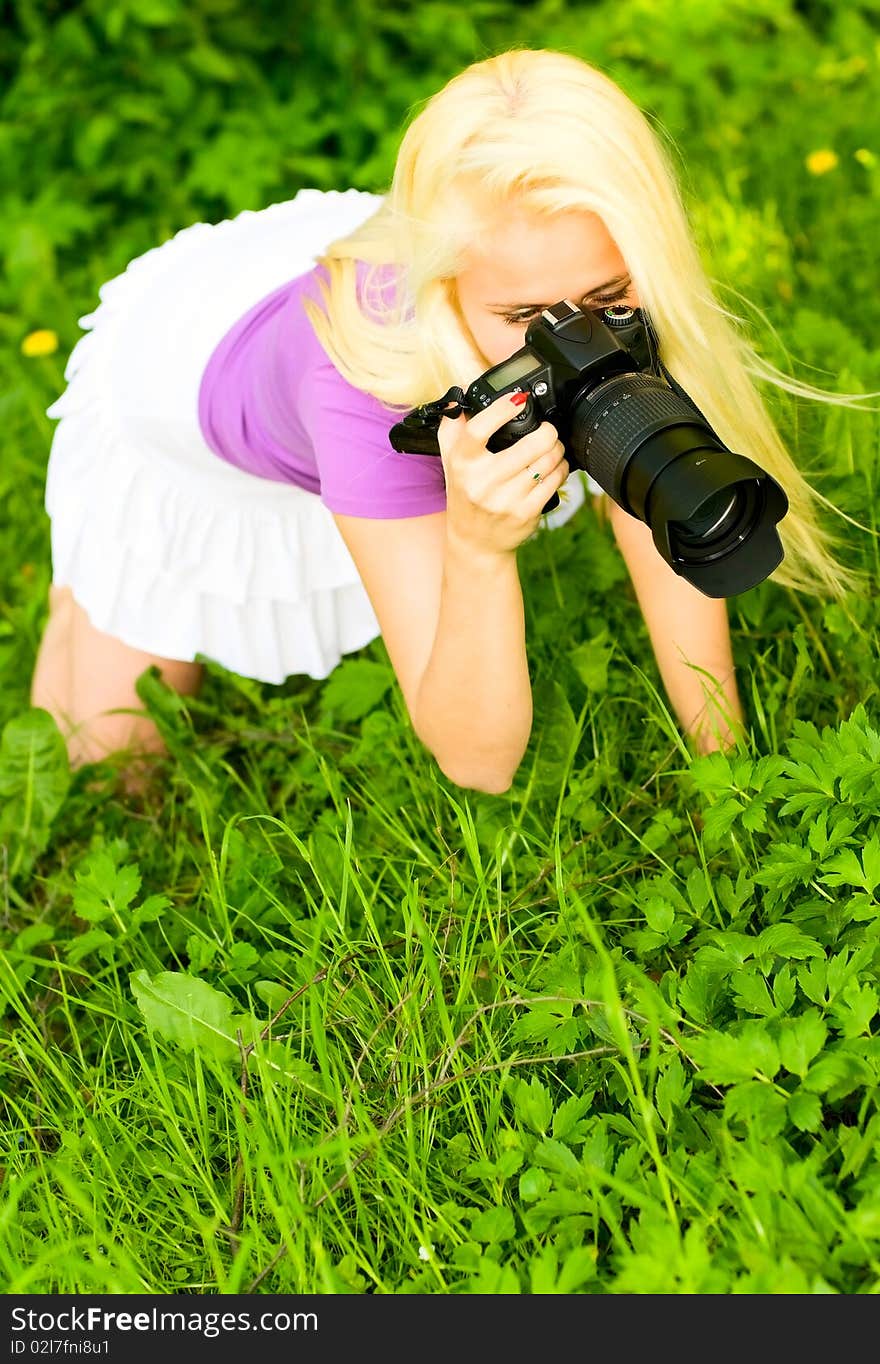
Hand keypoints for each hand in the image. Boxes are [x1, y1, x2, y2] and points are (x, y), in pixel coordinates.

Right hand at [437, 391, 569, 557]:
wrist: (475, 541)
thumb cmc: (465, 493)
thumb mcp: (451, 460)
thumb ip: (453, 426)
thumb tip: (461, 392)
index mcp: (463, 463)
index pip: (478, 429)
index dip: (502, 409)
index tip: (518, 399)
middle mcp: (482, 482)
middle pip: (530, 445)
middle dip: (548, 432)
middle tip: (548, 430)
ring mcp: (505, 499)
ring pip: (547, 462)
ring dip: (557, 449)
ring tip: (553, 447)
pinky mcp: (525, 513)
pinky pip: (554, 482)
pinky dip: (560, 469)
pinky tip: (555, 467)